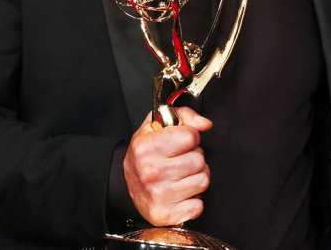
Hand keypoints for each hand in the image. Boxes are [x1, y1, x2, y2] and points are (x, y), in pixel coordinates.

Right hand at [123, 107, 212, 226]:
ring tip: (180, 177)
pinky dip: (192, 201)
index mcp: (146, 147)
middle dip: (193, 158)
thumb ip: (184, 117)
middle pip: (199, 159)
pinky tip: (179, 194)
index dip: (189, 137)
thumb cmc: (144, 156)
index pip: (191, 136)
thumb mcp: (156, 126)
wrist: (126, 187)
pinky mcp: (166, 215)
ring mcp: (158, 195)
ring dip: (196, 178)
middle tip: (179, 161)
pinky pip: (198, 205)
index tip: (179, 143)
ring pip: (203, 180)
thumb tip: (204, 124)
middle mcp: (150, 172)